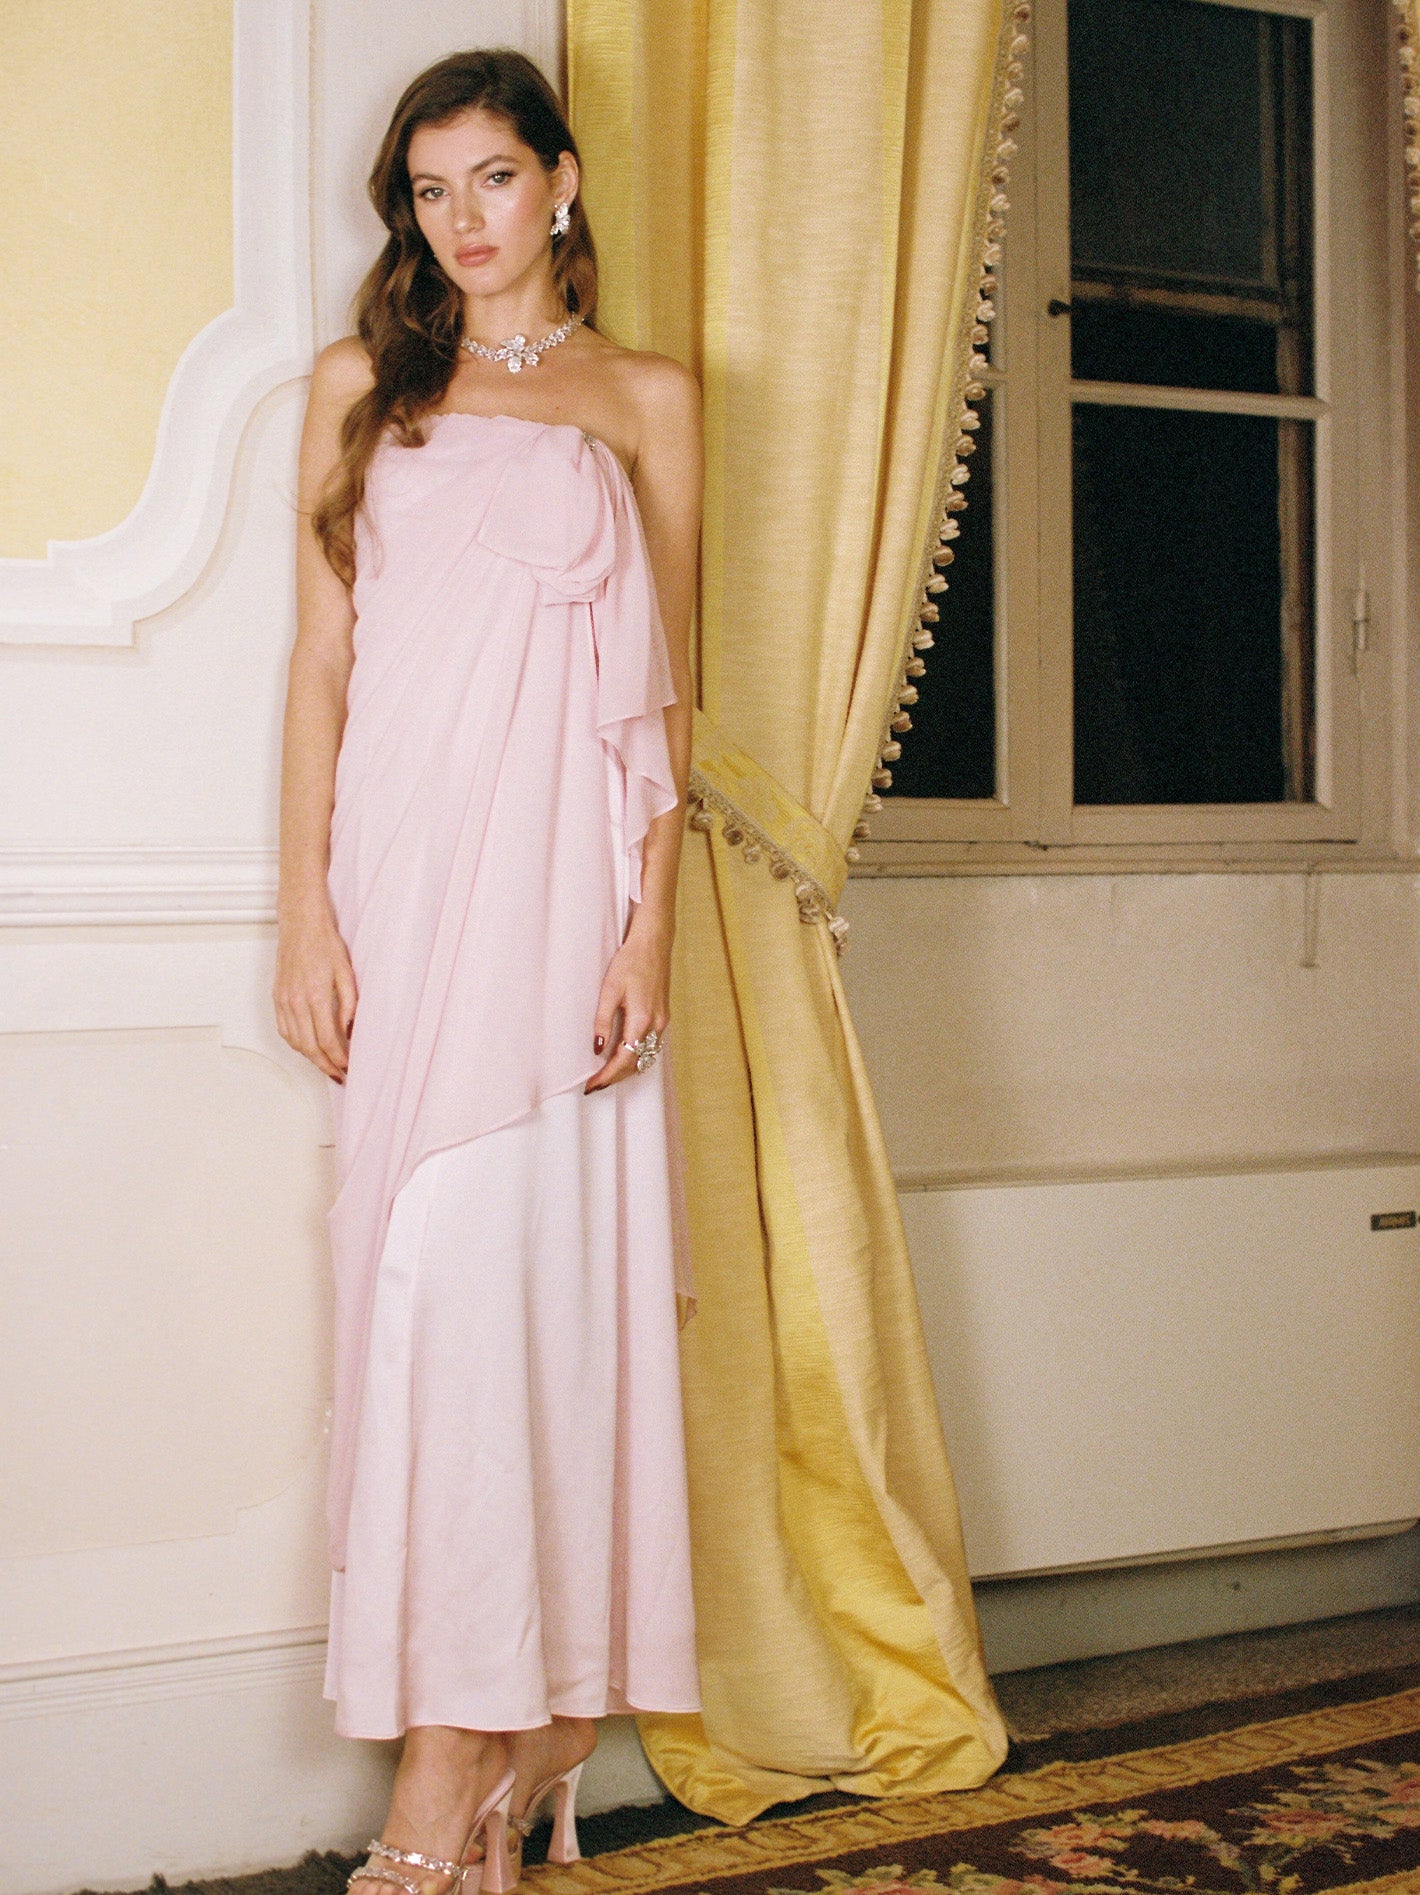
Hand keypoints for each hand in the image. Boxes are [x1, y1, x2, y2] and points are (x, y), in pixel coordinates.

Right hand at [273, 902, 357, 1082]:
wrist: (300, 924)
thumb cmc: (325, 944)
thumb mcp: (346, 973)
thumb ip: (349, 1005)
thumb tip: (349, 1031)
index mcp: (316, 996)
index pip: (327, 1040)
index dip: (338, 1058)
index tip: (348, 1068)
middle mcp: (296, 1002)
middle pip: (309, 1047)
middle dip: (325, 1065)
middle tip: (339, 1075)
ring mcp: (283, 1000)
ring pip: (295, 1041)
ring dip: (310, 1057)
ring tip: (326, 1064)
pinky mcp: (277, 997)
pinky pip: (284, 1029)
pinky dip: (296, 1043)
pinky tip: (307, 1046)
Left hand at [585, 918, 669, 1091]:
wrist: (654, 943)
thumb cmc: (630, 962)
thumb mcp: (609, 989)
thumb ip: (603, 1021)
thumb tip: (597, 1048)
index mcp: (642, 1020)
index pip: (624, 1059)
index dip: (607, 1076)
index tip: (591, 1086)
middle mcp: (656, 1025)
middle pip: (636, 1063)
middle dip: (615, 1078)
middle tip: (594, 1085)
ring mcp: (662, 1021)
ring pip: (646, 1057)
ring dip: (626, 1069)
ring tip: (605, 1075)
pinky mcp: (663, 1016)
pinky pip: (651, 1046)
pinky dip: (636, 1056)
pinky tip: (623, 1055)